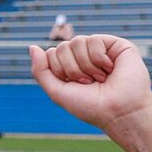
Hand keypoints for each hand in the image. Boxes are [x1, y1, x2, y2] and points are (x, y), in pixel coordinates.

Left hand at [31, 34, 151, 133]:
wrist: (119, 111)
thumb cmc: (90, 105)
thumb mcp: (56, 91)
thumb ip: (40, 70)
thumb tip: (32, 47)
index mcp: (69, 66)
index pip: (50, 54)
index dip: (58, 70)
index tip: (74, 85)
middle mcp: (83, 56)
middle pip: (61, 47)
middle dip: (71, 68)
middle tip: (88, 83)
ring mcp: (99, 50)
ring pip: (76, 41)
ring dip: (85, 65)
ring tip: (100, 78)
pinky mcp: (116, 45)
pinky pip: (93, 39)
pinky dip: (98, 58)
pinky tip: (110, 68)